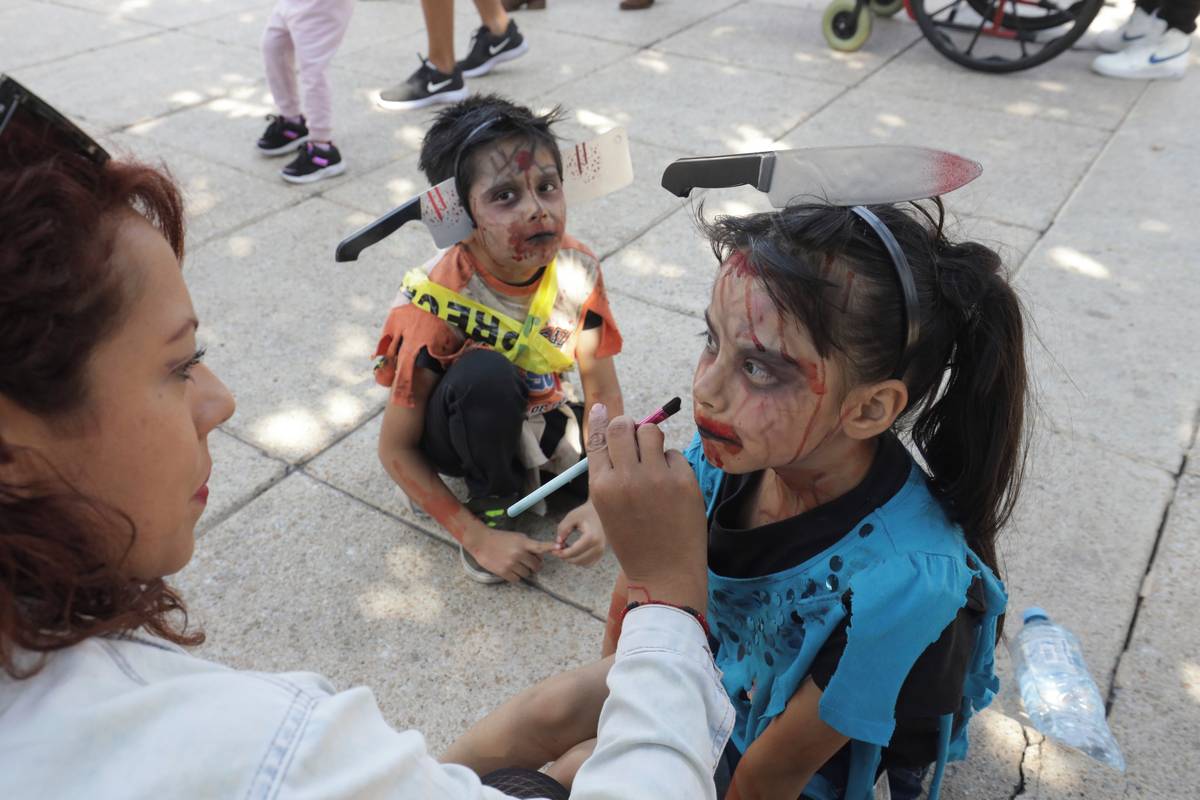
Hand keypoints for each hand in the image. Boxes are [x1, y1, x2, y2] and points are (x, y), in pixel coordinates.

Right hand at [470, 529, 557, 583]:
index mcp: (523, 543)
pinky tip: (510, 569)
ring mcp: (511, 563)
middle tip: (529, 563)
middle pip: (536, 565)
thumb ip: (528, 545)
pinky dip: (515, 576)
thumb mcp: (516, 537)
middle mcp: (518, 553)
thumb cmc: (499, 538)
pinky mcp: (504, 571)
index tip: (559, 548)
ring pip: (527, 573)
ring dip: (524, 571)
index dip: (550, 548)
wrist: (481, 541)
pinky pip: (517, 579)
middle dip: (534, 565)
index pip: (540, 546)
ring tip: (515, 564)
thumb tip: (539, 555)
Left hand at [554, 501, 606, 566]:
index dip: (561, 553)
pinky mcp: (601, 553)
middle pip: (577, 559)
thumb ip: (563, 530)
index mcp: (591, 537)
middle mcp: (598, 546)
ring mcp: (601, 551)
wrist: (600, 510)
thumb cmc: (585, 512)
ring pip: (582, 563)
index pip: (573, 551)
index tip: (553, 550)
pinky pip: (588, 563)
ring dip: (572, 559)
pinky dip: (580, 560)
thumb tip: (558, 543)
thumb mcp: (571, 517)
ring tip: (565, 548)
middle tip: (557, 549)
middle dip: (565, 556)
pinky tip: (574, 552)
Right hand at [586, 404, 707, 612]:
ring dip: (651, 440)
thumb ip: (610, 473)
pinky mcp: (683, 481)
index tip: (602, 408)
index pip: (598, 439)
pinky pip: (674, 454)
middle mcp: (626, 478)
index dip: (601, 421)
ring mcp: (656, 478)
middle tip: (635, 437)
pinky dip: (671, 464)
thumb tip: (618, 428)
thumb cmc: (635, 541)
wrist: (665, 572)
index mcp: (602, 487)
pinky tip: (671, 486)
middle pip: (623, 426)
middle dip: (628, 426)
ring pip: (651, 431)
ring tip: (654, 461)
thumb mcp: (609, 508)